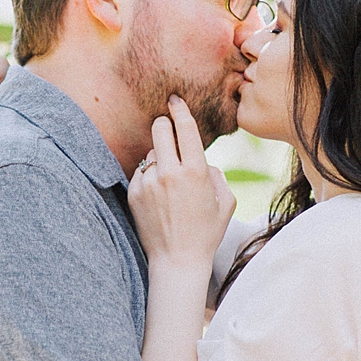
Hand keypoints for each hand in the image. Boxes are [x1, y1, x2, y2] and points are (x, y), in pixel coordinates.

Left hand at [127, 96, 235, 269]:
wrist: (177, 261)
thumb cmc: (206, 232)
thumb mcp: (226, 202)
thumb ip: (217, 173)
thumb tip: (203, 160)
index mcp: (195, 172)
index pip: (184, 127)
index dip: (179, 109)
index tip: (175, 100)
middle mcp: (169, 173)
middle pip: (159, 129)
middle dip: (163, 125)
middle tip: (167, 129)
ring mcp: (149, 183)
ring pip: (150, 153)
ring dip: (159, 159)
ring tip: (169, 185)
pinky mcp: (134, 193)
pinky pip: (141, 172)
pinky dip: (149, 177)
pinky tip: (158, 197)